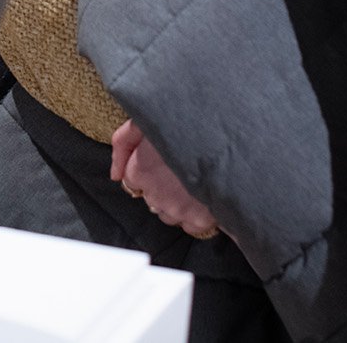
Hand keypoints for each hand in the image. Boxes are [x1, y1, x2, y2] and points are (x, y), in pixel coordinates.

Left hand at [110, 119, 220, 238]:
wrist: (232, 136)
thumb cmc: (188, 122)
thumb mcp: (147, 119)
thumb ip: (123, 142)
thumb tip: (114, 174)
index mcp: (141, 169)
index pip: (131, 181)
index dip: (145, 169)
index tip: (160, 160)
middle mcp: (156, 194)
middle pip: (150, 198)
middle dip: (161, 185)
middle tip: (179, 167)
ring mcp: (178, 210)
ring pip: (168, 214)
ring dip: (176, 201)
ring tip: (192, 181)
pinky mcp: (200, 220)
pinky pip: (190, 226)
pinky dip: (195, 215)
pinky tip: (203, 196)